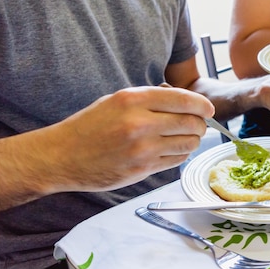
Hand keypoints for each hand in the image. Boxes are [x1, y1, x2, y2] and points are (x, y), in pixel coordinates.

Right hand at [41, 85, 214, 192]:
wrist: (62, 156)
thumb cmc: (89, 127)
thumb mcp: (116, 101)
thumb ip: (150, 99)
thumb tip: (184, 102)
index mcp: (133, 99)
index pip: (183, 99)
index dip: (202, 105)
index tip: (208, 109)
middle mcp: (140, 123)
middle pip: (191, 123)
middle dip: (201, 124)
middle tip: (199, 125)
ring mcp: (142, 148)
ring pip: (188, 144)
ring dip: (193, 141)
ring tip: (186, 138)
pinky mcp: (143, 169)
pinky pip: (176, 160)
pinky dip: (181, 154)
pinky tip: (173, 150)